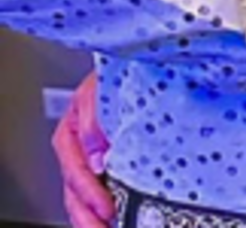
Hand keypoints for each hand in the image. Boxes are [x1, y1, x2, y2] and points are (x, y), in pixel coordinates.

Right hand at [51, 72, 111, 227]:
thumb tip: (97, 157)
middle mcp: (80, 146)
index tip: (105, 207)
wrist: (140, 66)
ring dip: (91, 216)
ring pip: (82, 196)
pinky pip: (101, 190)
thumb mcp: (102, 91)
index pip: (75, 167)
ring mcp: (92, 156)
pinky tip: (114, 220)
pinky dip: (104, 209)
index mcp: (73, 129)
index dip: (89, 190)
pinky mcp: (109, 162)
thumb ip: (96, 121)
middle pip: (74, 189)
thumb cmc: (120, 76)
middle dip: (87, 213)